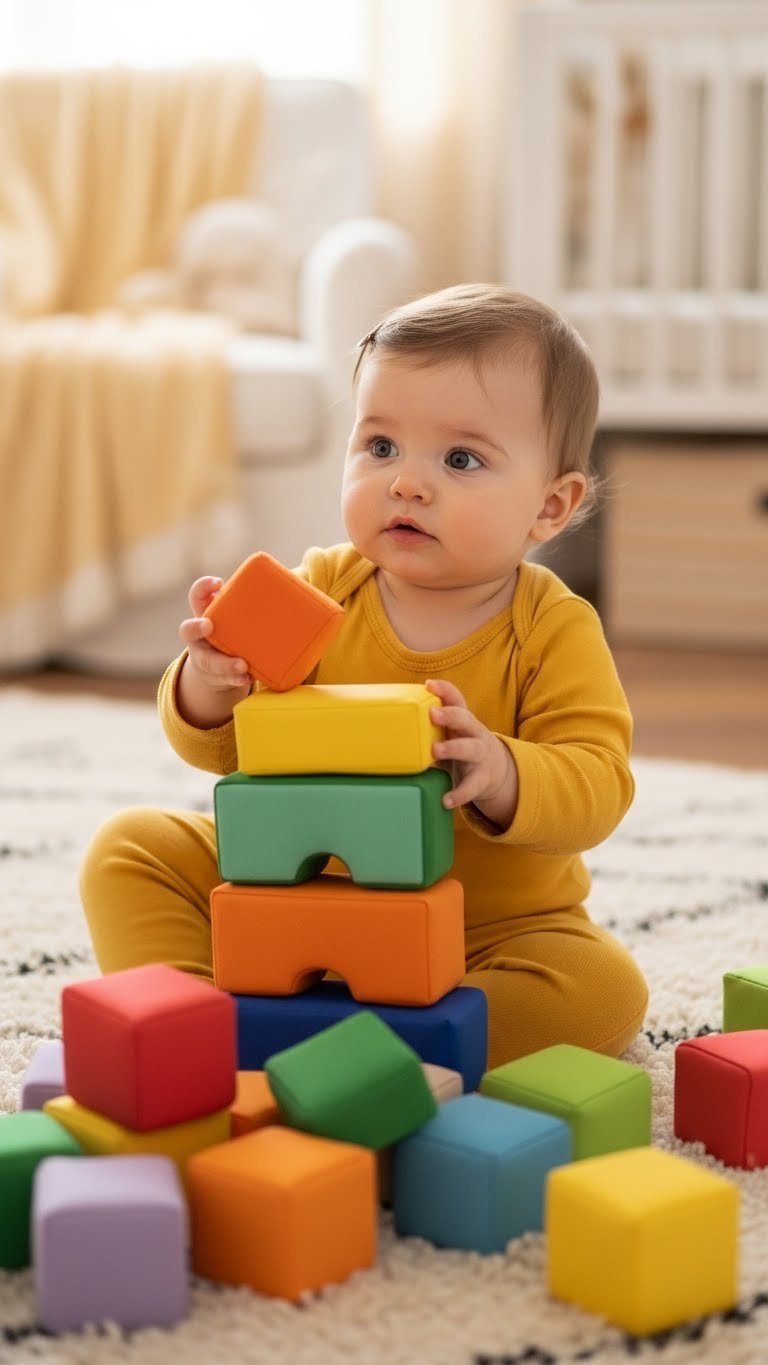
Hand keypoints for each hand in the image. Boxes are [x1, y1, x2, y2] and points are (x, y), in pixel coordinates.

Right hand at [179, 577, 252, 693]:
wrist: (218, 669)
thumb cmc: (232, 632)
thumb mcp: (235, 617)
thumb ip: (252, 605)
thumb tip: (289, 584)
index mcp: (204, 615)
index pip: (196, 597)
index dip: (202, 588)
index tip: (218, 582)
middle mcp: (199, 637)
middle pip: (189, 630)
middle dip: (197, 628)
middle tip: (208, 625)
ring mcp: (206, 658)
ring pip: (209, 661)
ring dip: (224, 663)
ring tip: (242, 664)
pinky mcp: (218, 676)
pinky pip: (226, 679)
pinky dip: (237, 679)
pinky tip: (248, 678)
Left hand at [426, 678, 517, 826]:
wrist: (496, 771)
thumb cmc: (461, 746)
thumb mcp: (449, 734)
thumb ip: (427, 729)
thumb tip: (383, 728)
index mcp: (463, 720)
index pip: (457, 699)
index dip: (445, 690)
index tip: (429, 684)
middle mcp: (474, 734)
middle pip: (466, 719)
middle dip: (450, 715)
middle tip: (432, 714)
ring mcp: (480, 756)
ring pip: (470, 749)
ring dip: (453, 748)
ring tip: (436, 751)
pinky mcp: (481, 778)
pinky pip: (471, 786)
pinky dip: (459, 793)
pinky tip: (447, 800)